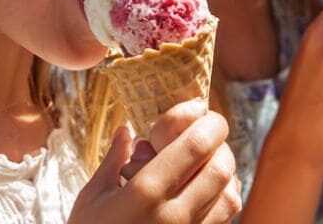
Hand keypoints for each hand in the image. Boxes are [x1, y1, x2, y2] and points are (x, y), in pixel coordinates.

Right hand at [70, 99, 241, 223]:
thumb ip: (114, 161)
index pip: (195, 146)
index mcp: (144, 195)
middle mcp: (173, 217)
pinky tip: (208, 187)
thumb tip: (126, 130)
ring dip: (225, 168)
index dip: (206, 121)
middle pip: (220, 167)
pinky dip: (225, 195)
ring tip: (207, 158)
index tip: (201, 109)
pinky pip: (225, 218)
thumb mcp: (92, 198)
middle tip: (206, 130)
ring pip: (230, 194)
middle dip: (218, 142)